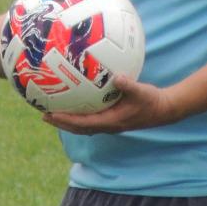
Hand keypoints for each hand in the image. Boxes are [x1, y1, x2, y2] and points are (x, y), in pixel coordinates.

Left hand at [43, 74, 176, 134]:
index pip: (83, 123)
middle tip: (43, 115)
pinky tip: (74, 103)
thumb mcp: (141, 91)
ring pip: (83, 126)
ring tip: (52, 113)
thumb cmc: (152, 100)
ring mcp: (110, 124)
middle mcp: (108, 126)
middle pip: (78, 128)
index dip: (66, 120)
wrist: (163, 110)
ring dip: (67, 121)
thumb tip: (117, 77)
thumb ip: (128, 85)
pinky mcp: (112, 119)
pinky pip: (90, 119)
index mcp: (111, 122)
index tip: (51, 115)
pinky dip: (79, 115)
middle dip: (60, 123)